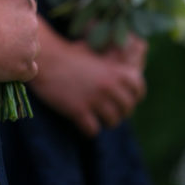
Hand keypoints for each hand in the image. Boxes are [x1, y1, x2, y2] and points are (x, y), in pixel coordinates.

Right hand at [0, 0, 38, 82]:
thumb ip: (3, 9)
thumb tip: (3, 19)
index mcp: (25, 3)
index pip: (28, 8)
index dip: (16, 17)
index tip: (2, 23)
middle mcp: (33, 23)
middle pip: (31, 31)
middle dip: (18, 36)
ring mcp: (31, 46)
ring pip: (32, 51)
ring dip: (20, 53)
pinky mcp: (25, 66)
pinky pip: (31, 70)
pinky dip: (21, 71)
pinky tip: (6, 69)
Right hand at [31, 21, 146, 136]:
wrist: (46, 60)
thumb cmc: (69, 55)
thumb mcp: (95, 54)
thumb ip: (109, 64)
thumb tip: (123, 63)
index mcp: (115, 71)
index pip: (138, 88)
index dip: (135, 95)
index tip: (128, 99)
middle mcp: (109, 85)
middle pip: (127, 109)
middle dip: (120, 111)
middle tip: (108, 110)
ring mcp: (94, 99)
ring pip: (113, 122)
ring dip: (105, 121)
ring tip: (96, 117)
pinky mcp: (78, 110)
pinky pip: (93, 130)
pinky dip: (88, 129)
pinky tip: (81, 122)